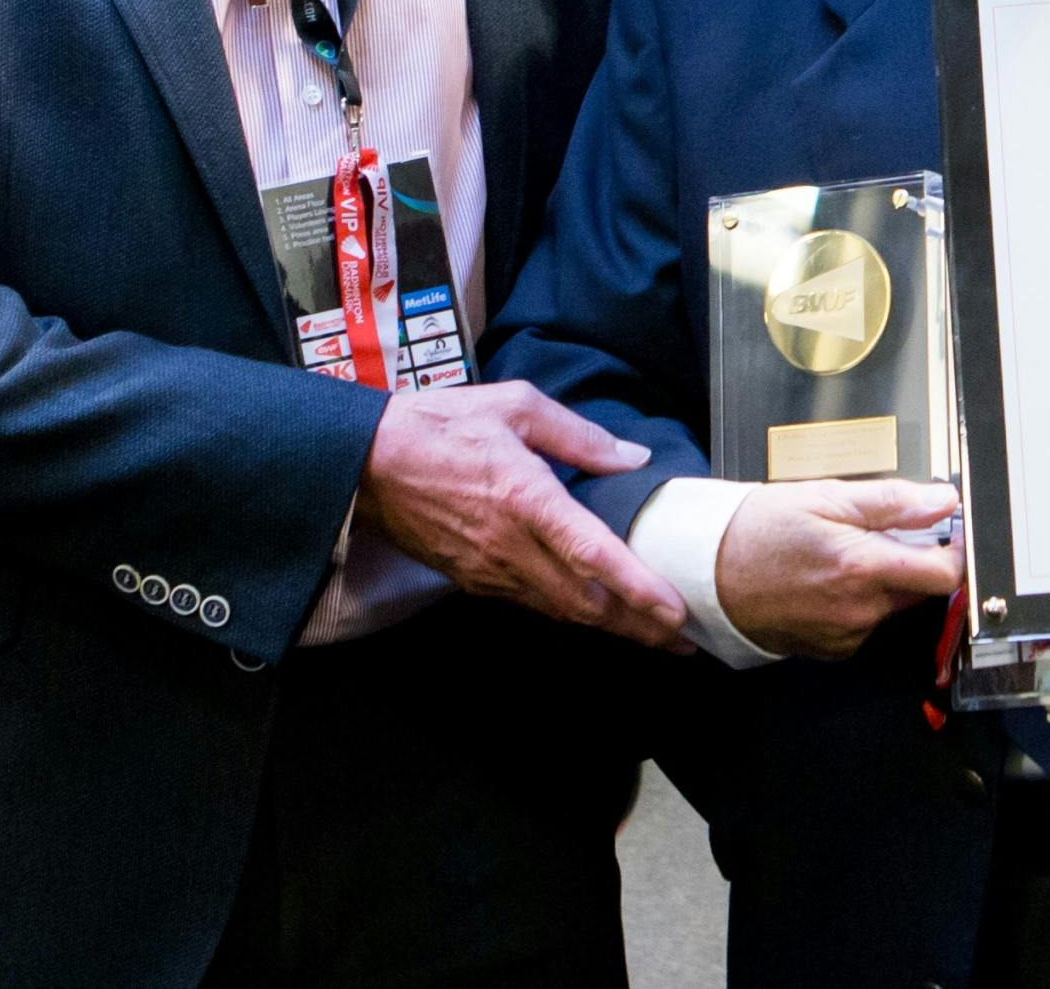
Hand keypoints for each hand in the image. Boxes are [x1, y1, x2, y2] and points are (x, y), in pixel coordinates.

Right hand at [354, 382, 688, 647]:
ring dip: (608, 627)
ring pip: (559, 611)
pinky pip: (531, 604)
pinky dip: (570, 614)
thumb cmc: (441, 424)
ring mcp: (488, 570)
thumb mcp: (516, 406)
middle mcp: (509, 546)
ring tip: (652, 636)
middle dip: (638, 628)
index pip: (591, 555)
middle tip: (683, 642)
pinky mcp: (471, 580)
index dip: (636, 589)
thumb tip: (631, 458)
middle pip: (584, 603)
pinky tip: (595, 612)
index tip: (675, 612)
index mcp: (526, 498)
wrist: (365, 462)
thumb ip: (580, 436)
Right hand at [716, 479, 962, 659]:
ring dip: (882, 581)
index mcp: (863, 568)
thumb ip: (892, 502)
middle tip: (878, 531)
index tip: (950, 532)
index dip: (957, 550)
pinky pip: (864, 623)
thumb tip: (942, 501)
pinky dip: (858, 602)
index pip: (944, 574)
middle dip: (912, 560)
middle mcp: (859, 610)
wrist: (708, 572)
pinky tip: (828, 580)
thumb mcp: (826, 497)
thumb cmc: (761, 529)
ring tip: (841, 554)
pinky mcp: (831, 649)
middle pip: (919, 589)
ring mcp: (845, 634)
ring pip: (891, 606)